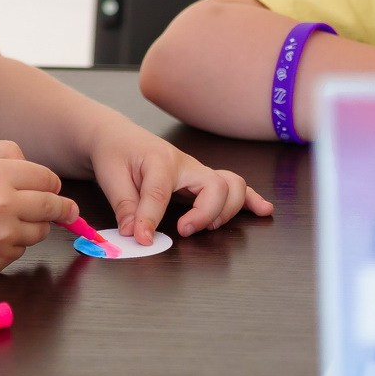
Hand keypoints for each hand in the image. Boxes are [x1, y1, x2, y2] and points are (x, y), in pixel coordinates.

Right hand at [0, 140, 77, 274]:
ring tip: (6, 221)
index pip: (47, 179)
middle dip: (61, 209)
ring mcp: (0, 234)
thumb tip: (39, 171)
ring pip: (40, 231)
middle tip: (66, 211)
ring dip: (32, 227)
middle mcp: (1, 204)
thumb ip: (5, 153)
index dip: (51, 184)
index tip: (52, 189)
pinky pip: (21, 250)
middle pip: (52, 206)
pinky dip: (12, 244)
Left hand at [86, 117, 273, 243]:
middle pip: (215, 186)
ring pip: (231, 185)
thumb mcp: (110, 176)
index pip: (160, 193)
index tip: (143, 239)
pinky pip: (233, 187)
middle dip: (207, 213)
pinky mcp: (202, 180)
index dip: (151, 219)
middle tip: (184, 231)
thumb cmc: (115, 152)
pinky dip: (250, 200)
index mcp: (160, 160)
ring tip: (212, 226)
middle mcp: (186, 165)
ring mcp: (197, 172)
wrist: (118, 136)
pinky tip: (264, 211)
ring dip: (228, 209)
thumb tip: (135, 234)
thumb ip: (124, 205)